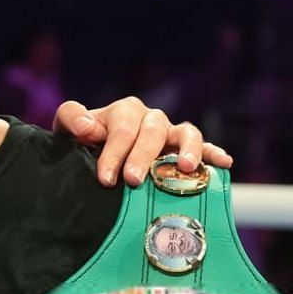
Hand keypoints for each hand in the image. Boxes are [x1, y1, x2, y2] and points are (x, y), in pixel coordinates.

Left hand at [52, 97, 232, 186]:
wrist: (94, 156)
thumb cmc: (82, 144)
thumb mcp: (68, 130)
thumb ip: (72, 119)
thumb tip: (89, 127)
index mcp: (124, 112)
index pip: (122, 127)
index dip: (114, 152)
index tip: (106, 178)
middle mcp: (150, 120)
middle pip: (152, 131)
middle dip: (143, 155)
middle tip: (133, 180)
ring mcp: (171, 134)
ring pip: (185, 133)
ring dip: (188, 148)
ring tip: (186, 167)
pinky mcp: (186, 150)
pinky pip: (205, 148)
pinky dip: (214, 153)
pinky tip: (224, 162)